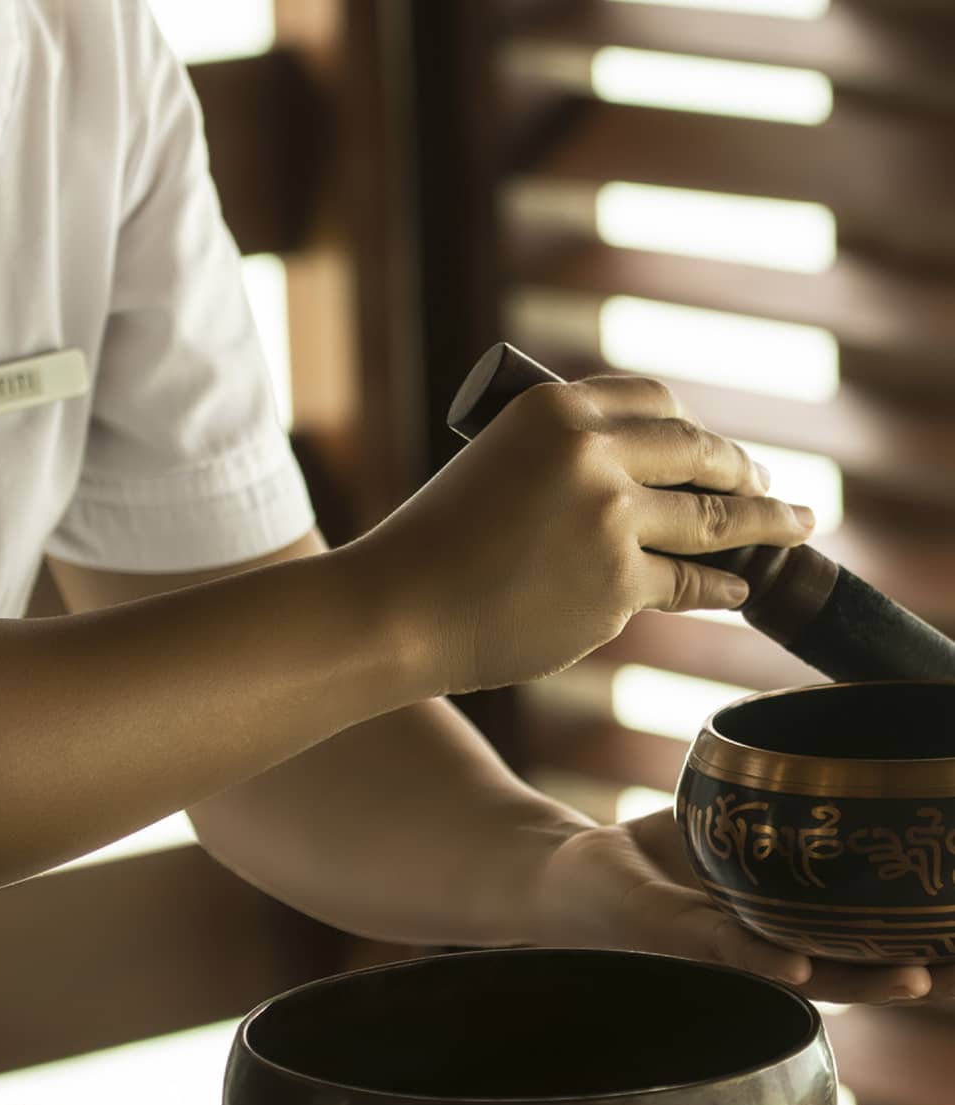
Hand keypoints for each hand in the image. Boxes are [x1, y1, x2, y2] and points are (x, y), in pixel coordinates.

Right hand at [349, 376, 813, 695]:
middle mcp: (592, 454)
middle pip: (699, 454)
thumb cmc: (431, 548)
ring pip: (712, 521)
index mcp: (555, 409)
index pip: (655, 404)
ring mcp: (611, 521)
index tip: (713, 448)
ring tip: (796, 527)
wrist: (397, 611)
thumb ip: (562, 463)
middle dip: (745, 471)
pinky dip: (719, 588)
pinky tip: (735, 591)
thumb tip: (643, 488)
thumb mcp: (493, 468)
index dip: (694, 428)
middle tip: (769, 485)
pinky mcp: (617, 587)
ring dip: (766, 524)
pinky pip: (686, 585)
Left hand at [530, 809, 954, 1005]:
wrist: (568, 873)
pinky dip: (759, 955)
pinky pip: (723, 947)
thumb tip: (832, 722)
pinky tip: (793, 964)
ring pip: (800, 973)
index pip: (865, 942)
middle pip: (849, 970)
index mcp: (781, 926)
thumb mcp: (722, 820)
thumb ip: (772, 794)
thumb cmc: (653, 857)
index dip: (922, 944)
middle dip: (909, 971)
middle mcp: (759, 951)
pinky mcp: (674, 937)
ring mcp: (720, 951)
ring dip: (855, 977)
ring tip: (913, 976)